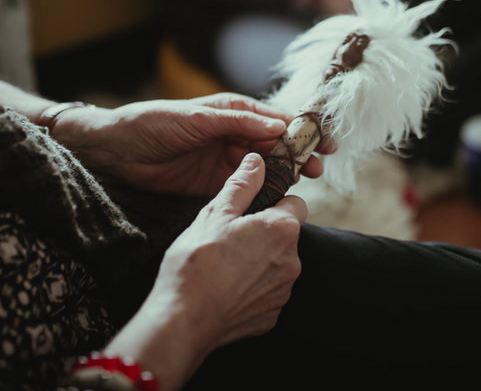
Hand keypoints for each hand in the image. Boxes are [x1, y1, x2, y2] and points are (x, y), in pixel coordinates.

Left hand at [53, 93, 333, 195]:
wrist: (117, 150)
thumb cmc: (153, 122)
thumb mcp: (196, 118)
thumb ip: (237, 122)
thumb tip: (278, 124)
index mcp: (234, 111)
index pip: (276, 118)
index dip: (302, 128)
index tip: (323, 140)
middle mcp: (236, 134)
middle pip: (278, 144)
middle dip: (301, 153)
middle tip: (319, 167)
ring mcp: (229, 160)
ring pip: (269, 167)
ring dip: (288, 173)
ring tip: (307, 181)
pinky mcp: (218, 183)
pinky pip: (250, 186)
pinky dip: (268, 191)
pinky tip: (281, 197)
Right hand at [105, 153, 306, 388]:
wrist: (184, 319)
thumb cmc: (197, 261)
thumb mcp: (216, 213)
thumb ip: (242, 184)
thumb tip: (256, 160)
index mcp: (282, 229)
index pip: (296, 202)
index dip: (274, 201)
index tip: (251, 208)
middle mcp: (292, 260)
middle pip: (285, 235)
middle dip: (264, 232)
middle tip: (230, 237)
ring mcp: (284, 291)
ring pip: (277, 263)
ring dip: (259, 260)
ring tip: (225, 264)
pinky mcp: (272, 314)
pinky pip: (267, 291)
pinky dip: (252, 287)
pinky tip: (226, 287)